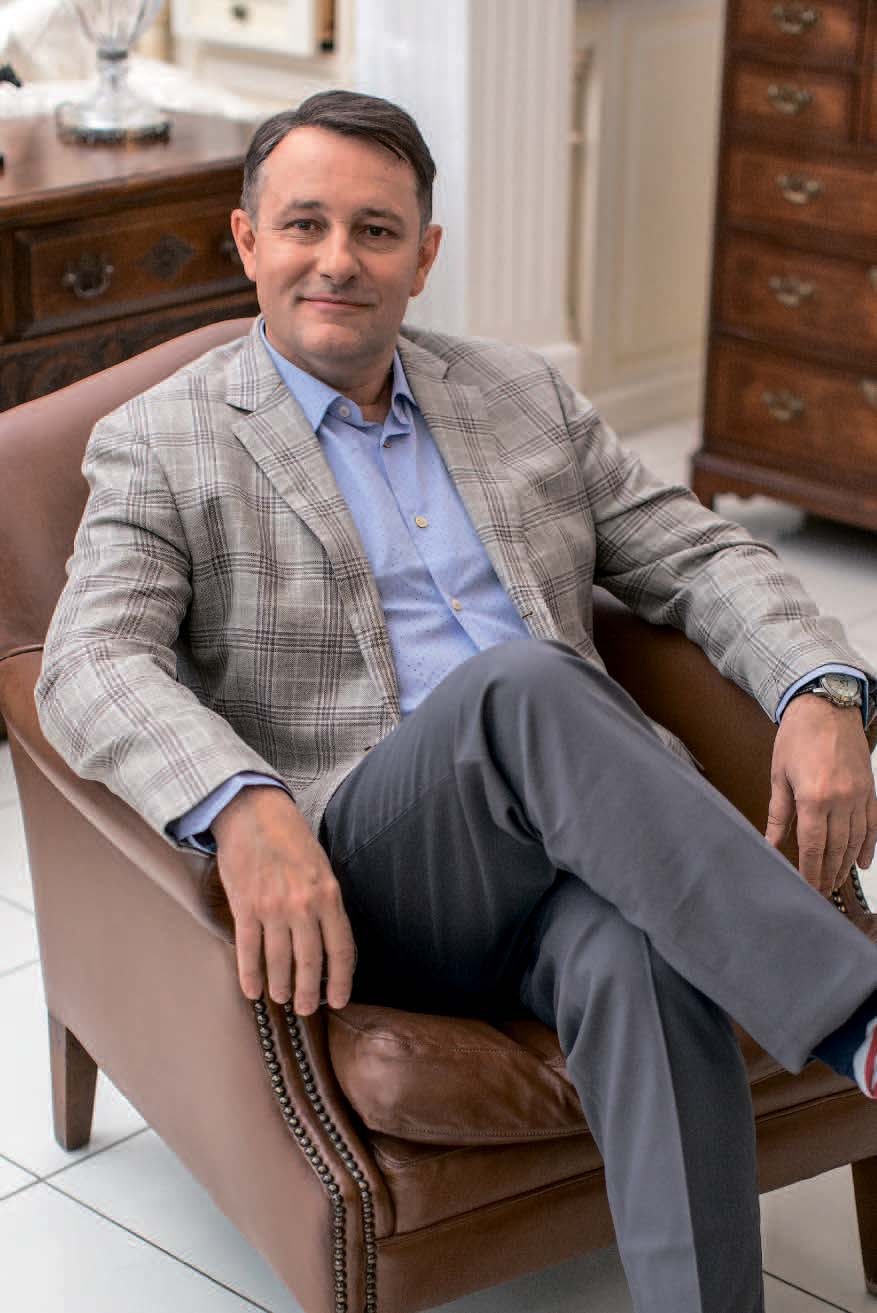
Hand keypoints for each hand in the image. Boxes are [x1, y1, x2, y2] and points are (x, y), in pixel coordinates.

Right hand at [212, 786, 355, 1013]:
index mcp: (328, 895)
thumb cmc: (290, 840)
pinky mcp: (245, 907)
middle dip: (308, 993)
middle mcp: (303, 905)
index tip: (338, 1000)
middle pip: (310, 962)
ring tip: (281, 998)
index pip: (340, 950)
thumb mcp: (321, 868)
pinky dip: (250, 975)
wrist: (254, 814)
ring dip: (281, 986)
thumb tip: (329, 943)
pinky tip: (253, 990)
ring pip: (279, 961)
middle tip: (305, 1009)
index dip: (341, 981)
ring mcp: (273, 908)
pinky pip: (249, 951)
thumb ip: (326, 904)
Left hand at [766, 695, 876, 895]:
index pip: (813, 847)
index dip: (810, 871)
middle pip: (836, 848)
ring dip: (846, 864)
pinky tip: (862, 862)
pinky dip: (868, 846)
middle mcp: (841, 800)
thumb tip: (771, 843)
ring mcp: (859, 795)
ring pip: (856, 840)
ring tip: (836, 880)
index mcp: (814, 797)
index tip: (807, 888)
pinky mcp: (870, 789)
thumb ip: (778, 815)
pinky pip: (872, 824)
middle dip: (828, 873)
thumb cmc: (798, 737)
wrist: (826, 707)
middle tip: (821, 891)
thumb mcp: (779, 776)